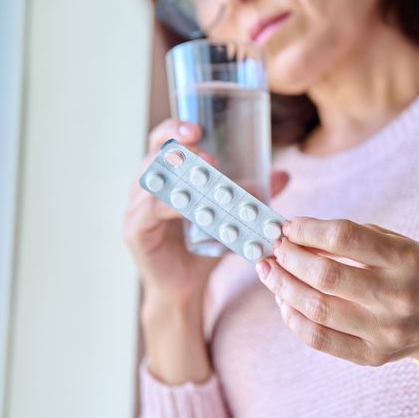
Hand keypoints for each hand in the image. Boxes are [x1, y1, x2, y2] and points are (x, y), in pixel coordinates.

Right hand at [123, 118, 288, 307]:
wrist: (184, 289)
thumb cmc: (202, 249)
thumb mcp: (228, 216)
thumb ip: (250, 194)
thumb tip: (283, 174)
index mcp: (164, 177)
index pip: (162, 143)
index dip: (175, 130)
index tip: (198, 128)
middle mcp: (145, 187)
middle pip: (154, 155)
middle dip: (180, 148)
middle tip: (209, 154)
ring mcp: (136, 208)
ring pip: (152, 180)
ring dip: (180, 175)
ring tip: (206, 173)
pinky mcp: (135, 231)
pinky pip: (150, 211)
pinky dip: (170, 206)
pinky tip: (189, 206)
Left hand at [254, 217, 418, 366]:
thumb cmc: (413, 272)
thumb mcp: (395, 243)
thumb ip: (349, 238)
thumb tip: (294, 236)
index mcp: (405, 259)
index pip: (344, 237)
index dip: (308, 229)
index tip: (288, 227)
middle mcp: (397, 296)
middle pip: (325, 276)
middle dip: (290, 258)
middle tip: (274, 249)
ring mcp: (385, 331)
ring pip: (317, 310)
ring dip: (283, 287)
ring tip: (270, 272)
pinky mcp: (373, 356)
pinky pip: (319, 339)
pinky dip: (293, 319)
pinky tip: (284, 302)